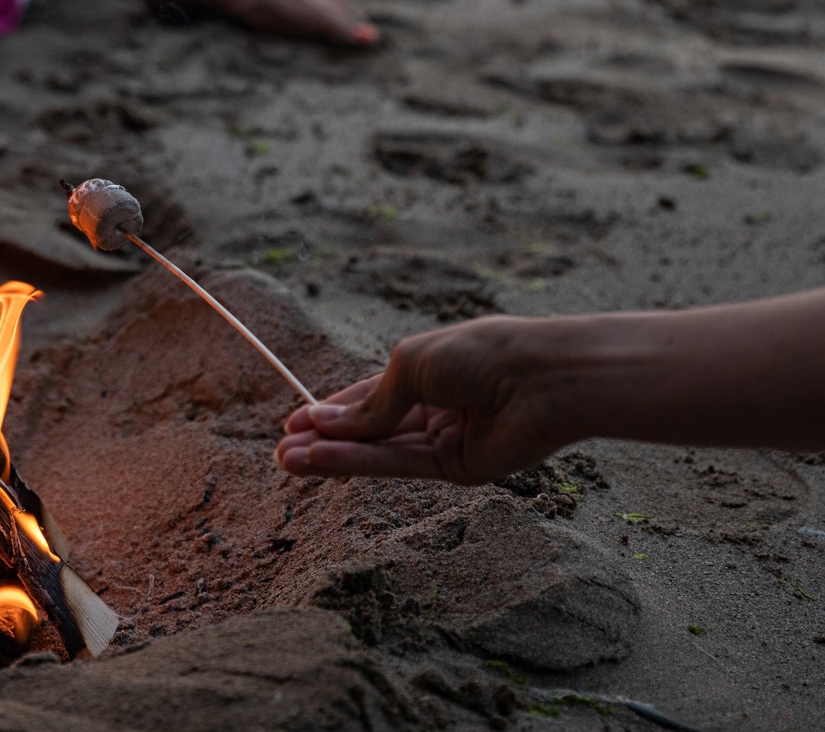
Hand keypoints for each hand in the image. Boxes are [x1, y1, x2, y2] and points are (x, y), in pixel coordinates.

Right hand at [275, 317, 575, 484]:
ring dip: (331, 455)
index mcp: (427, 373)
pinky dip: (358, 462)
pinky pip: (398, 465)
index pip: (370, 397)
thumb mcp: (411, 365)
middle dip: (325, 439)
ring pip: (378, 451)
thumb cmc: (481, 354)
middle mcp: (433, 408)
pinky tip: (322, 459)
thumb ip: (372, 403)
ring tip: (287, 462)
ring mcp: (444, 441)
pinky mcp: (455, 469)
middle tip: (281, 452)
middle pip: (370, 429)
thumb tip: (323, 422)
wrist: (542, 379)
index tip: (295, 422)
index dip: (332, 411)